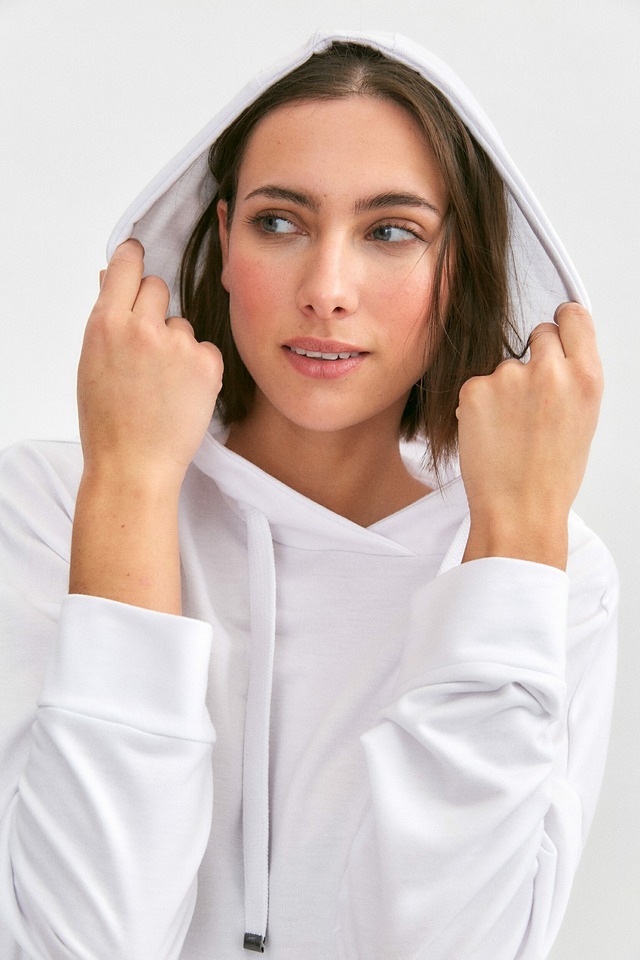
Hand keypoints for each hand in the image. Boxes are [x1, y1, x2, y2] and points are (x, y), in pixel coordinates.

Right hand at [78, 239, 222, 488]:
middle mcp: (141, 328)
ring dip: (176, 344)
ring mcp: (177, 345)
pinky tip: (183, 393)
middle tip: (147, 347)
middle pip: (157, 287)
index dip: (133, 259)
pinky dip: (198, 366)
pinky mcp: (207, 363)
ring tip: (162, 384)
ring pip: (182, 324)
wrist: (134, 466)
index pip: (126, 264)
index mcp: (105, 324)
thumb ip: (106, 318)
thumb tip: (113, 276)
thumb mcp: (92, 362)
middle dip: (154, 307)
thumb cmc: (108, 420)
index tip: (137, 257)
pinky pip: (204, 348)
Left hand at [457, 303, 602, 567]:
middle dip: (533, 357)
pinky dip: (478, 405)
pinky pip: (476, 385)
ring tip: (509, 431)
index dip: (563, 323)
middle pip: (539, 333)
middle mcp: (550, 370)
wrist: (518, 512)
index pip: (574, 318)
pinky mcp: (474, 389)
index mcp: (586, 377)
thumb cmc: (551, 477)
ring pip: (503, 366)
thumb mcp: (582, 421)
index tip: (557, 326)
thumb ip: (572, 380)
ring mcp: (508, 377)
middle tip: (528, 397)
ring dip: (502, 388)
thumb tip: (558, 354)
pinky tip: (488, 434)